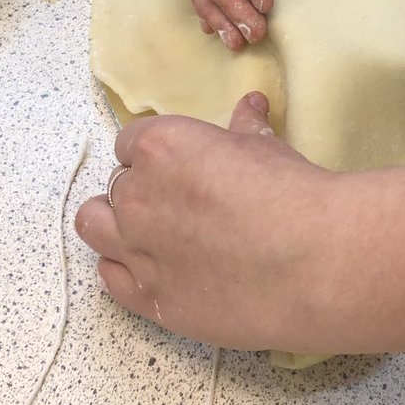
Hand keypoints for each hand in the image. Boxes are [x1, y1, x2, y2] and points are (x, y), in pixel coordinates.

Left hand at [76, 94, 341, 351]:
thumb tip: (250, 105)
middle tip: (178, 202)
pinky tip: (154, 268)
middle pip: (115, 184)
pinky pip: (109, 279)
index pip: (131, 142)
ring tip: (150, 233)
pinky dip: (124, 269)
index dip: (156, 154)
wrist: (312, 262)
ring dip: (114, 224)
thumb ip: (244, 127)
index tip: (179, 166)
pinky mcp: (149, 300)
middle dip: (140, 188)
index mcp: (159, 147)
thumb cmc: (289, 191)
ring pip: (93, 226)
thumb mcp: (265, 147)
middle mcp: (136, 196)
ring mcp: (137, 251)